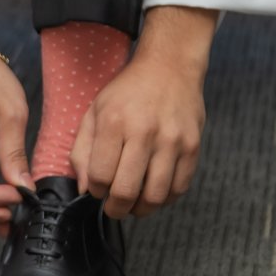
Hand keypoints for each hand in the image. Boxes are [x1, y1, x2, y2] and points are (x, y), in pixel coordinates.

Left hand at [70, 6, 216, 219]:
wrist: (170, 66)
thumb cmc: (128, 92)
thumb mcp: (94, 111)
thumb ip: (82, 151)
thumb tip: (85, 188)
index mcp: (114, 122)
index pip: (99, 176)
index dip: (94, 191)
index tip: (96, 189)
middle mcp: (144, 132)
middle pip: (126, 191)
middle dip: (115, 208)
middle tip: (113, 207)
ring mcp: (172, 141)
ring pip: (155, 196)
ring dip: (141, 209)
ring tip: (134, 204)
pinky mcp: (193, 146)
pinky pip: (179, 188)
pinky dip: (165, 199)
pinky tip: (154, 192)